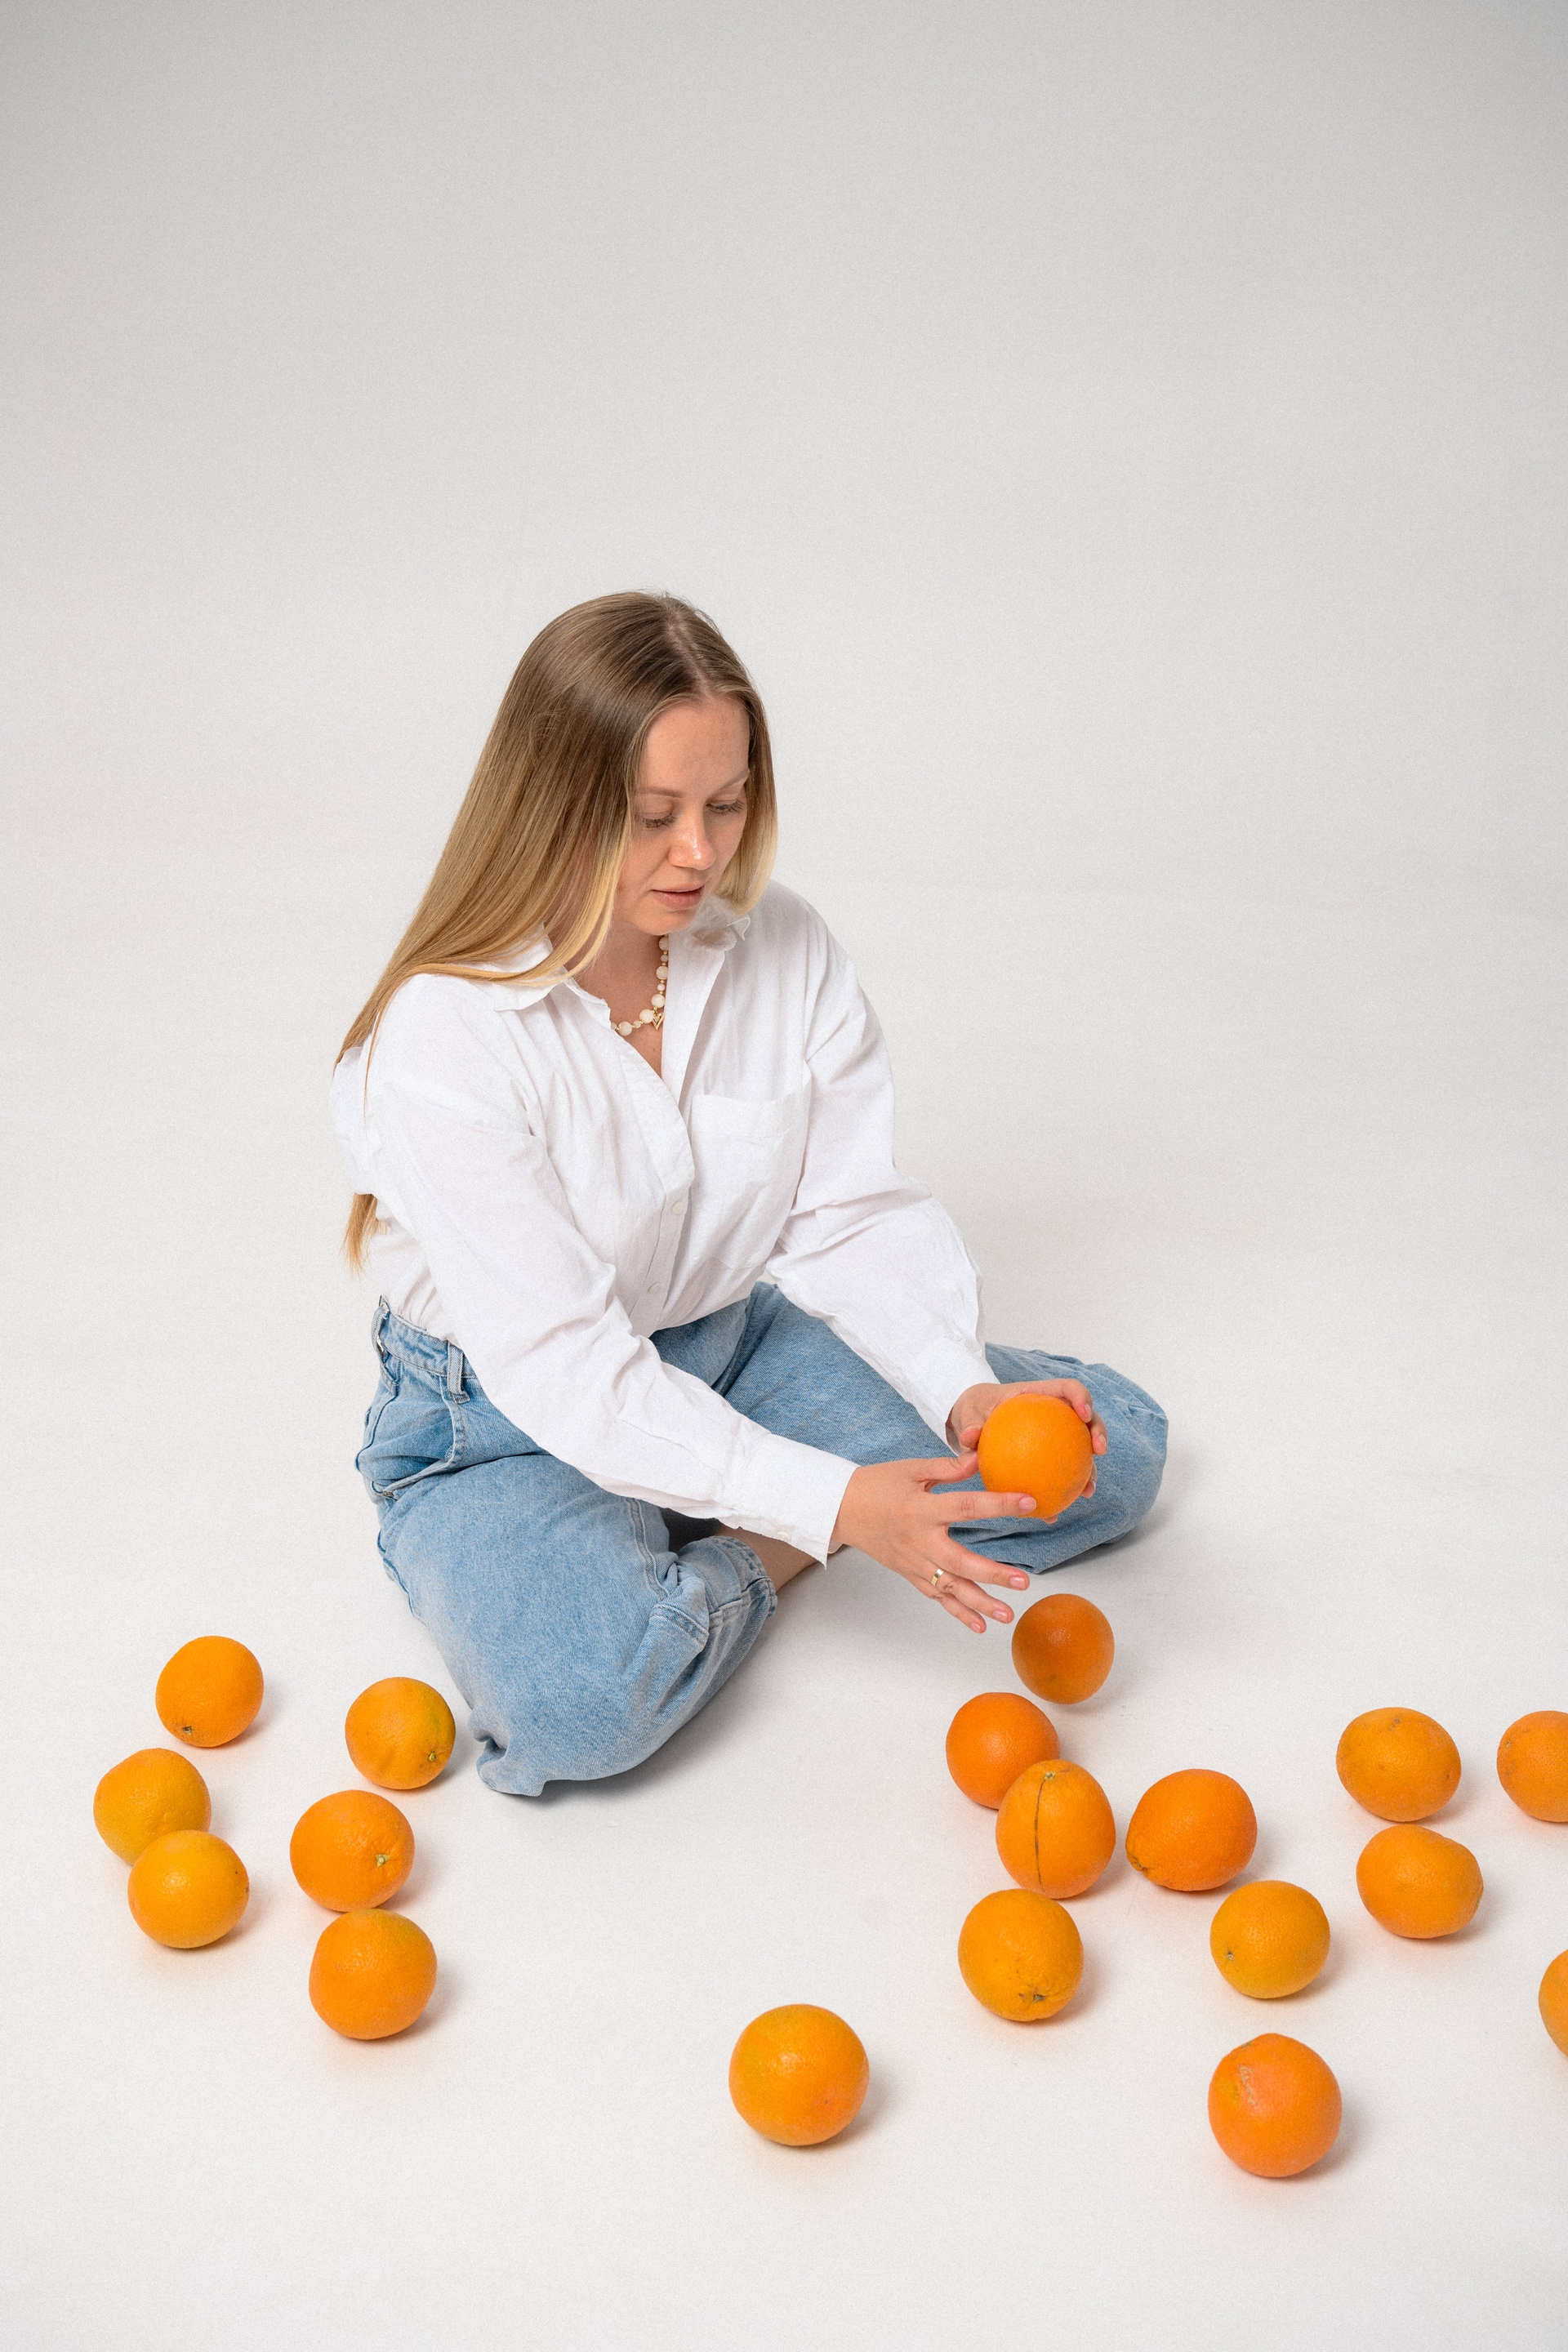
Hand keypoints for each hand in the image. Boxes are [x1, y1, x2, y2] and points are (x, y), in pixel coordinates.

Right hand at [829, 1451, 1035, 1633]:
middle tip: (1022, 1581)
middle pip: (959, 1561)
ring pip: (949, 1587)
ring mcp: (914, 1562)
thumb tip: (980, 1458)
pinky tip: (980, 1625)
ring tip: (1006, 1614)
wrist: (842, 1509)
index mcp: (922, 1509)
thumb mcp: (912, 1469)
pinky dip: (957, 1612)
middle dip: (992, 1574)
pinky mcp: (910, 1574)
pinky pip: (936, 1596)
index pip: (966, 1507)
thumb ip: (947, 1467)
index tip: (1028, 1504)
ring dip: (979, 1603)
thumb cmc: (877, 1485)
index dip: (998, 1505)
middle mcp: (919, 1540)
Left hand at [945, 1378, 1106, 1512]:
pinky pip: (1058, 1474)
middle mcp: (1053, 1412)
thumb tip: (970, 1436)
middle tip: (1099, 1451)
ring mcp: (1055, 1435)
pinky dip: (1057, 1493)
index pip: (1067, 1388)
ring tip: (1088, 1491)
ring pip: (1080, 1451)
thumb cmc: (974, 1409)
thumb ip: (971, 1423)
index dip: (1081, 1397)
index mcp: (1038, 1394)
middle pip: (1085, 1419)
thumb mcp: (968, 1412)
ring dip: (1089, 1471)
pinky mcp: (1049, 1456)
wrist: (973, 1419)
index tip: (1084, 1413)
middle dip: (1098, 1432)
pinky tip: (1053, 1513)